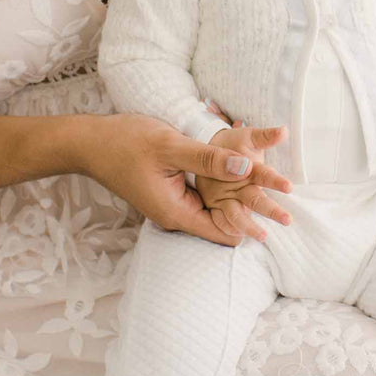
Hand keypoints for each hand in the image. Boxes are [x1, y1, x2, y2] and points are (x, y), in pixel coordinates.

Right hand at [71, 113, 290, 245]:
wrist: (90, 142)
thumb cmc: (125, 142)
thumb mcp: (171, 146)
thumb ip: (210, 159)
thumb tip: (248, 167)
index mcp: (176, 213)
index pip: (226, 233)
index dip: (254, 222)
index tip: (280, 205)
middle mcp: (175, 215)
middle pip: (224, 222)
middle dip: (252, 209)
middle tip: (285, 190)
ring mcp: (172, 205)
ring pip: (215, 208)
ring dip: (237, 195)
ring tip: (269, 176)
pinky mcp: (171, 192)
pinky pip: (204, 196)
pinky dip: (222, 185)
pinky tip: (239, 168)